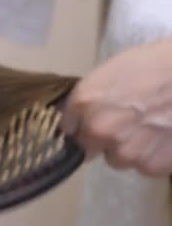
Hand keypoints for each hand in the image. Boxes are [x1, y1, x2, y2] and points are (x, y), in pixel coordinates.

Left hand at [62, 40, 171, 175]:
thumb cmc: (153, 64)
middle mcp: (98, 130)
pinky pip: (144, 166)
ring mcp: (125, 151)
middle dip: (102, 139)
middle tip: (125, 124)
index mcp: (83, 102)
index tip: (88, 124)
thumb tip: (76, 115)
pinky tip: (164, 136)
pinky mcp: (151, 165)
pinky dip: (153, 156)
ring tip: (149, 128)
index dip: (80, 126)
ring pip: (118, 159)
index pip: (67, 128)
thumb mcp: (110, 72)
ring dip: (128, 149)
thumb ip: (90, 98)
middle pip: (89, 148)